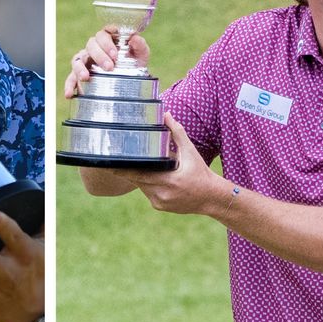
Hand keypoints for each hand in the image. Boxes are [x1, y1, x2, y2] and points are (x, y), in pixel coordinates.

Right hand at [62, 27, 150, 97]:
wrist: (131, 79)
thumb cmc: (134, 62)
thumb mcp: (141, 54)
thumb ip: (140, 45)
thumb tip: (134, 38)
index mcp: (108, 38)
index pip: (104, 33)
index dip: (107, 42)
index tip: (115, 53)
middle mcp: (95, 46)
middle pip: (91, 45)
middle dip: (99, 56)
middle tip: (109, 67)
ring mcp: (86, 59)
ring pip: (78, 59)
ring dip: (80, 68)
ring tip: (86, 77)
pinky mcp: (79, 73)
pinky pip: (71, 77)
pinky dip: (69, 85)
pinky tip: (70, 94)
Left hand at [106, 113, 223, 214]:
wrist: (211, 198)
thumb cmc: (201, 173)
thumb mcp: (190, 152)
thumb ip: (177, 133)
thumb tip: (166, 115)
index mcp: (169, 180)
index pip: (139, 175)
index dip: (124, 171)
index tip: (110, 165)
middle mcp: (162, 194)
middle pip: (137, 181)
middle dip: (129, 172)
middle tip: (118, 162)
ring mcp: (160, 202)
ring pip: (142, 187)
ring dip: (139, 178)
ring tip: (140, 167)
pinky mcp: (160, 207)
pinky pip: (148, 194)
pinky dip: (148, 185)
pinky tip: (153, 179)